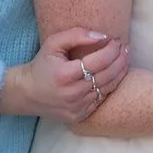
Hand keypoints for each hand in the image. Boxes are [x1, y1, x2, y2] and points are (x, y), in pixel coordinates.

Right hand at [0, 28, 128, 122]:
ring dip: (120, 72)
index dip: (112, 49)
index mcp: (65, 75)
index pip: (99, 61)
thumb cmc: (41, 65)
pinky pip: (101, 99)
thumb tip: (103, 36)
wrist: (26, 93)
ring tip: (125, 59)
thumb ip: (77, 35)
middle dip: (120, 59)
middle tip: (125, 48)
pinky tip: (114, 75)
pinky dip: (110, 86)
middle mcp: (72, 94)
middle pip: (107, 75)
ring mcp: (76, 107)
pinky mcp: (79, 116)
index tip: (117, 40)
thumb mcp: (53, 44)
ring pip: (107, 88)